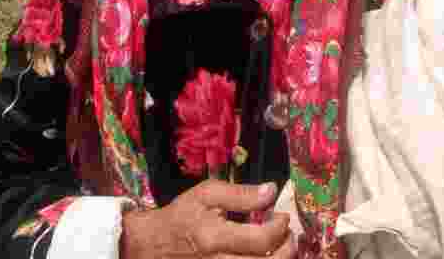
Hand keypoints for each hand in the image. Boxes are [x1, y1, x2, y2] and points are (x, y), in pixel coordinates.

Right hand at [121, 180, 295, 258]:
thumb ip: (240, 193)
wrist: (154, 244)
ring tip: (281, 246)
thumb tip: (271, 191)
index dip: (280, 228)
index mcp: (215, 238)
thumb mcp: (206, 194)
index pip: (261, 240)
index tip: (282, 216)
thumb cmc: (181, 216)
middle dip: (286, 249)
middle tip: (289, 235)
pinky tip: (265, 255)